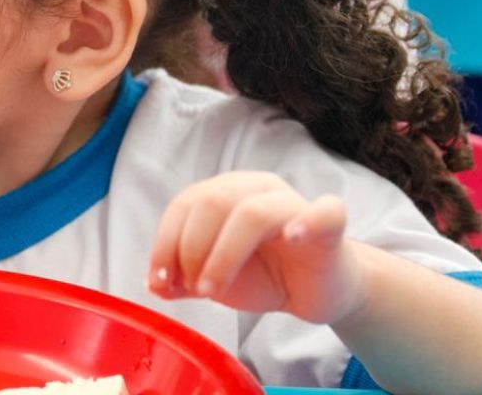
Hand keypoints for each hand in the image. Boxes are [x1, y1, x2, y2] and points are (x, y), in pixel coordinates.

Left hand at [148, 171, 364, 323]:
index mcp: (224, 193)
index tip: (159, 281)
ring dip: (224, 255)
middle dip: (191, 249)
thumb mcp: (215, 280)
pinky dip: (307, 221)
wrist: (317, 292)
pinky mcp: (329, 225)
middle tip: (193, 289)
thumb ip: (184, 280)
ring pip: (253, 213)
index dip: (165, 243)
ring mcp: (293, 203)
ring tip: (213, 291)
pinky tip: (292, 237)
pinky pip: (325, 212)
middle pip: (212, 202)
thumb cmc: (266, 276)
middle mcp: (256, 189)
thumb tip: (153, 285)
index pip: (184, 205)